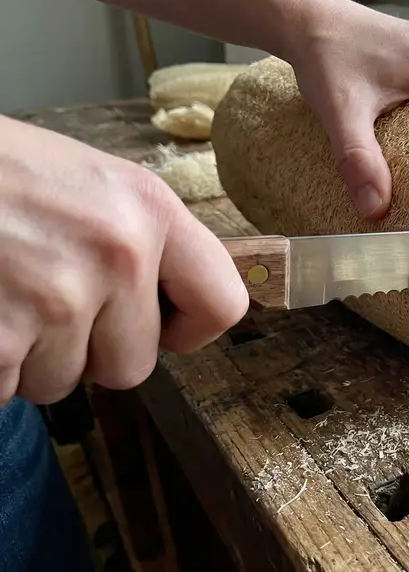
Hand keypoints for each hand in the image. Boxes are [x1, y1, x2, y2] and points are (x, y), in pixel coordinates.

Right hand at [0, 116, 248, 404]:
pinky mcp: (0, 337)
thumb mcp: (86, 181)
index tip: (161, 329)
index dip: (190, 329)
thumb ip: (138, 241)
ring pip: (61, 383)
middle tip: (40, 300)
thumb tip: (168, 310)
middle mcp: (117, 254)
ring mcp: (57, 298)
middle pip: (132, 365)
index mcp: (149, 209)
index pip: (223, 303)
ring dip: (26, 357)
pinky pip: (3, 390)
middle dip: (86, 351)